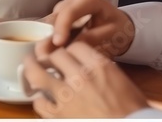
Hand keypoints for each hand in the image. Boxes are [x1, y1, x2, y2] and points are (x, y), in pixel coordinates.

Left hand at [22, 41, 148, 117]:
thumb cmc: (132, 110)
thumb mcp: (121, 81)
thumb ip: (102, 68)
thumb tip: (89, 64)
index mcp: (99, 66)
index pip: (75, 46)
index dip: (70, 49)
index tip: (67, 54)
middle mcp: (81, 77)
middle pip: (55, 55)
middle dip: (51, 57)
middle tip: (46, 60)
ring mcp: (67, 96)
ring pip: (37, 74)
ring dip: (32, 70)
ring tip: (30, 69)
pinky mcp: (59, 116)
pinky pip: (39, 102)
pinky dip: (39, 100)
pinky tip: (43, 99)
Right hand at [37, 0, 134, 58]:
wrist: (120, 27)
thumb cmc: (118, 30)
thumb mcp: (111, 34)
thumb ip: (92, 38)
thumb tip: (70, 45)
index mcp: (89, 0)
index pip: (70, 12)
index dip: (62, 27)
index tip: (58, 43)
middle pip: (55, 16)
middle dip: (51, 34)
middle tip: (49, 54)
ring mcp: (65, 6)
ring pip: (49, 20)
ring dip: (48, 37)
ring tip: (50, 54)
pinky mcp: (60, 16)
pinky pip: (50, 26)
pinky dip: (50, 38)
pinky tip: (52, 50)